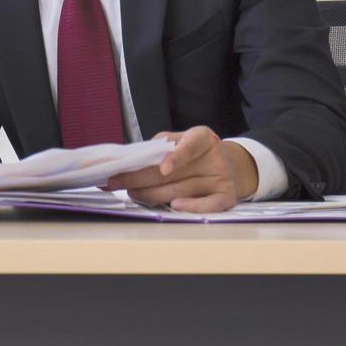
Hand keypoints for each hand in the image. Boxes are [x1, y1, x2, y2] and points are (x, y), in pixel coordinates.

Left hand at [102, 126, 257, 212]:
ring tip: (132, 193)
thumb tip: (129, 159)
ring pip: (181, 190)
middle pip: (174, 174)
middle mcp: (214, 157)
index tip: (163, 169)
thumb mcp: (180, 140)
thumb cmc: (194, 152)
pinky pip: (207, 205)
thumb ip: (159, 147)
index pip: (188, 146)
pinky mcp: (226, 197)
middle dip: (140, 179)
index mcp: (202, 138)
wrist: (228, 164)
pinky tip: (175, 206)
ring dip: (152, 194)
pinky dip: (191, 207)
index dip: (176, 158)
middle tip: (117, 182)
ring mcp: (221, 178)